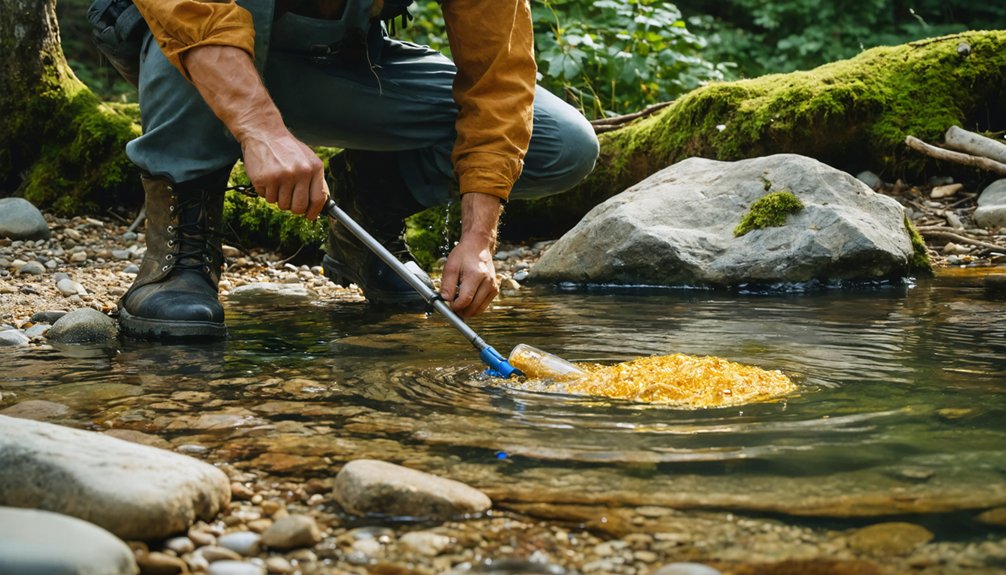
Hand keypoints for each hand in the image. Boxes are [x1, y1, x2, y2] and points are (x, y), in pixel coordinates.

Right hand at [182, 45, 327, 219]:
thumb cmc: (286, 147)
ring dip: (278, 197)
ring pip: (281, 204)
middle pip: (299, 207)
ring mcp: (281, 176)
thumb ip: (315, 180)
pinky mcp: (264, 179)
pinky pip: (266, 198)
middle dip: (293, 207)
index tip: (310, 216)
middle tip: (288, 199)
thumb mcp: (308, 159)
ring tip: (276, 181)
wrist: (263, 131)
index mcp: (313, 168)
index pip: (318, 199)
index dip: (314, 211)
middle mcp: (299, 173)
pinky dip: (266, 191)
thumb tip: (320, 204)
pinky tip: (267, 177)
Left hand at [440, 235, 497, 317]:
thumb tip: (445, 301)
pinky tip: (468, 298)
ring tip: (459, 302)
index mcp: (475, 275)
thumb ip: (447, 285)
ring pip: (480, 309)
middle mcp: (487, 282)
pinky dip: (475, 306)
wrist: (478, 246)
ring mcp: (493, 287)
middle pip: (473, 307)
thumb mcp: (450, 267)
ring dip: (468, 310)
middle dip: (461, 311)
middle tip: (452, 307)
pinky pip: (484, 305)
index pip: (465, 299)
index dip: (455, 306)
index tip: (449, 305)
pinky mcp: (495, 290)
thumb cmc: (463, 256)